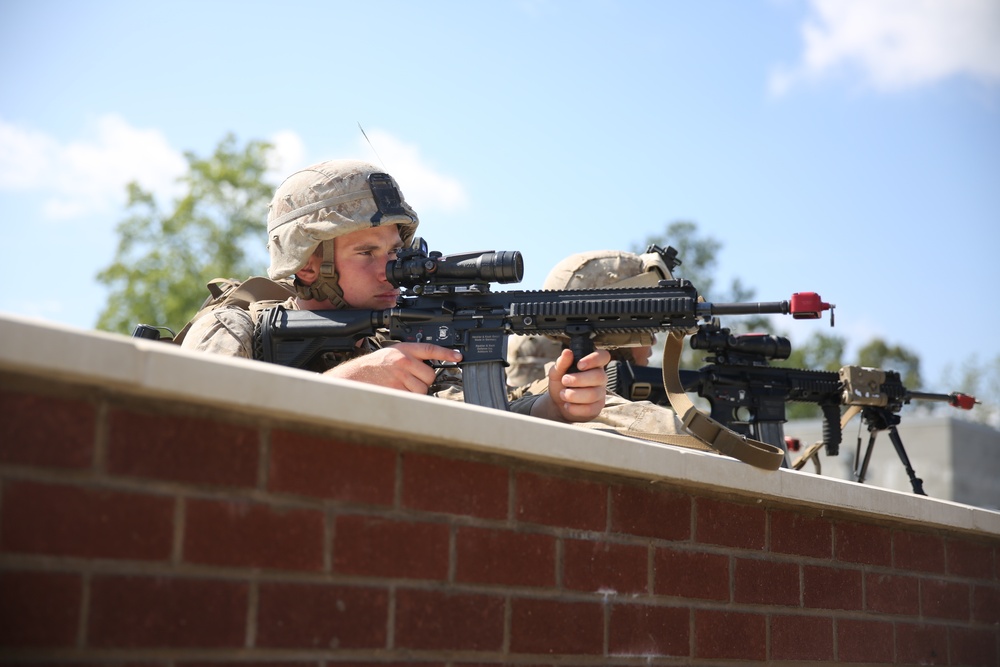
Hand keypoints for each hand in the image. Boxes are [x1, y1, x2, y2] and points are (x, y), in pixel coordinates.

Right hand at [323, 343, 460, 393]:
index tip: (458, 356)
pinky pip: (413, 397)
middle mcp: (404, 361)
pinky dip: (409, 398)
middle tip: (411, 379)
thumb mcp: (392, 354)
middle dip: (424, 380)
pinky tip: (398, 392)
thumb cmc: (374, 366)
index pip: (430, 349)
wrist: (355, 376)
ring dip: (416, 391)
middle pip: (430, 375)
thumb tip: (428, 368)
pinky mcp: (397, 389)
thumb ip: (410, 358)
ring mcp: (401, 376)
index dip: (447, 353)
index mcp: (404, 350)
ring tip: (402, 386)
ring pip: (423, 388)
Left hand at [531, 348, 610, 422]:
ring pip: (593, 394)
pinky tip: (567, 405)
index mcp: (593, 364)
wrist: (558, 403)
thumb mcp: (557, 372)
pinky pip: (590, 408)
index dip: (594, 359)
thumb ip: (561, 363)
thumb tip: (567, 352)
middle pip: (599, 376)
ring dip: (574, 395)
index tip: (579, 364)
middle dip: (579, 379)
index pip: (603, 356)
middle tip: (565, 380)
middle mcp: (600, 377)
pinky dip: (575, 408)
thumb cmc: (561, 384)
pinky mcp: (597, 407)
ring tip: (563, 394)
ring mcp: (600, 393)